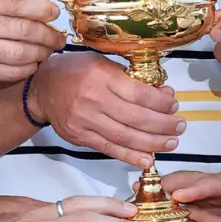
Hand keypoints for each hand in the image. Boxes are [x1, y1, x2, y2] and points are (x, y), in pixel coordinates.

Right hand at [29, 53, 181, 168]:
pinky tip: (148, 159)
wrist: (41, 89)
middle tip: (179, 127)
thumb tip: (163, 93)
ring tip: (171, 143)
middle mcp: (92, 99)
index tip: (174, 105)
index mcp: (100, 75)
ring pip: (125, 137)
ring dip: (152, 143)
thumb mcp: (101, 62)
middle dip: (162, 125)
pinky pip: (109, 149)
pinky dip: (130, 156)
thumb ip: (130, 78)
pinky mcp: (80, 137)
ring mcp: (85, 121)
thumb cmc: (74, 71)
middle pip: (135, 118)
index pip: (138, 94)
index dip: (160, 103)